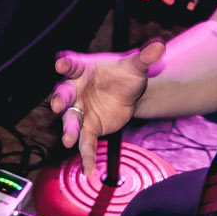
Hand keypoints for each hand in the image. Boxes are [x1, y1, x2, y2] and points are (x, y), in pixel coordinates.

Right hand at [50, 41, 164, 183]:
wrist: (129, 94)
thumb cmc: (124, 75)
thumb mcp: (136, 66)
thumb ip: (144, 57)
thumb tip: (160, 45)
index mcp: (83, 69)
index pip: (71, 64)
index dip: (65, 63)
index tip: (60, 64)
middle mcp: (76, 90)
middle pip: (63, 93)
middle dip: (59, 99)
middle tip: (56, 105)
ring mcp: (79, 110)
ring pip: (71, 120)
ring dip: (68, 129)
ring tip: (68, 140)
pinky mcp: (88, 128)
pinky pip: (85, 142)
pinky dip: (86, 156)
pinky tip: (88, 170)